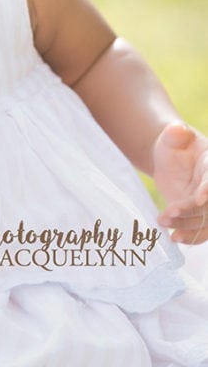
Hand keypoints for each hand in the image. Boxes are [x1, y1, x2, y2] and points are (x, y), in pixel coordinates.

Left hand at [154, 122, 207, 244]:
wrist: (170, 159)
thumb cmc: (173, 144)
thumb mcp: (172, 136)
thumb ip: (176, 133)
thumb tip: (176, 129)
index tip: (198, 198)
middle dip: (191, 211)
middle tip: (167, 213)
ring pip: (206, 220)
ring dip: (187, 225)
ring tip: (163, 221)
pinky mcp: (200, 214)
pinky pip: (202, 230)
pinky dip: (191, 236)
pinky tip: (174, 238)